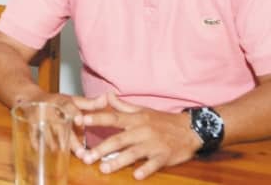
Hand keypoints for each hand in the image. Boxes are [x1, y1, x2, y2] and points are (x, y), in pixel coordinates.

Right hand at [13, 91, 107, 156]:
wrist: (30, 97)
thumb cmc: (55, 101)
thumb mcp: (72, 100)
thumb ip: (90, 103)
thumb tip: (106, 99)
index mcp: (61, 102)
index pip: (68, 106)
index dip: (74, 113)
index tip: (81, 121)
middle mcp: (50, 109)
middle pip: (60, 125)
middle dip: (70, 140)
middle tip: (81, 154)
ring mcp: (39, 117)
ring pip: (47, 132)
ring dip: (54, 143)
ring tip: (63, 153)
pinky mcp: (30, 124)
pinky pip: (34, 134)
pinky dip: (37, 142)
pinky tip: (43, 151)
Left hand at [78, 92, 201, 178]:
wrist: (191, 130)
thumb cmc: (163, 120)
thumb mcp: (143, 110)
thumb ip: (123, 106)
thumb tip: (106, 95)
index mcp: (135, 120)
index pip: (112, 118)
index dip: (96, 119)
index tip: (80, 120)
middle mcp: (142, 131)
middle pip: (118, 140)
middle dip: (101, 149)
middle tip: (86, 157)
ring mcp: (153, 145)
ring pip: (132, 154)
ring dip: (117, 162)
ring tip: (103, 168)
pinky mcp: (164, 157)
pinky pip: (153, 164)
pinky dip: (145, 169)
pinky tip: (135, 175)